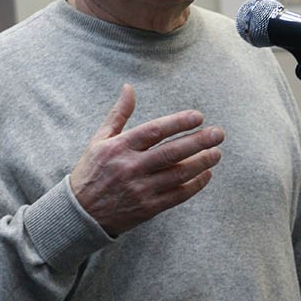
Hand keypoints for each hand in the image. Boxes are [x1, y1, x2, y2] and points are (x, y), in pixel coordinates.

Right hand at [70, 84, 223, 234]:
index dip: (178, 122)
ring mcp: (140, 190)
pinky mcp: (148, 208)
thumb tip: (129, 87)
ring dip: (201, 163)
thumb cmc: (92, 170)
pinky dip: (194, 185)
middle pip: (171, 153)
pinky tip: (206, 174)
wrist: (81, 213)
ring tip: (217, 153)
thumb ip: (118, 114)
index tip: (198, 116)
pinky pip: (177, 196)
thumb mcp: (100, 140)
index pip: (154, 131)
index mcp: (119, 147)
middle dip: (198, 142)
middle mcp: (130, 168)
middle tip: (219, 133)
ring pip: (178, 175)